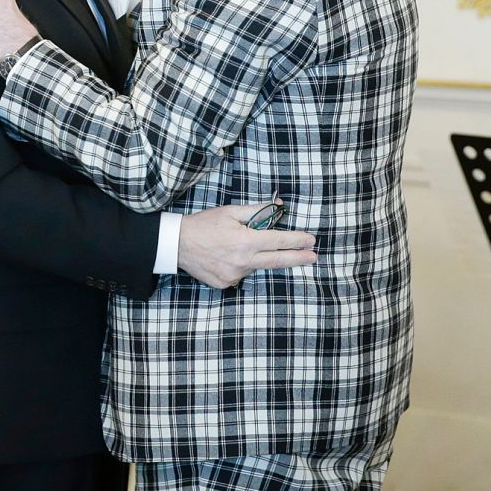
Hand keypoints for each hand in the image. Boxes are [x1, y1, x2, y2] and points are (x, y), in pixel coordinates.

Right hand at [177, 202, 316, 288]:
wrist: (176, 244)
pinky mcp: (225, 284)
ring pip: (256, 266)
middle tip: (314, 257)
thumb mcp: (231, 211)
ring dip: (256, 257)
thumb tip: (279, 206)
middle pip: (277, 261)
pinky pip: (241, 275)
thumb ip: (258, 210)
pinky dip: (240, 265)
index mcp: (245, 241)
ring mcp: (234, 275)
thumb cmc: (204, 224)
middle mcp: (242, 261)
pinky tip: (226, 257)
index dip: (297, 240)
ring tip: (234, 246)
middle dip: (298, 258)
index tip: (311, 241)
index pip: (279, 241)